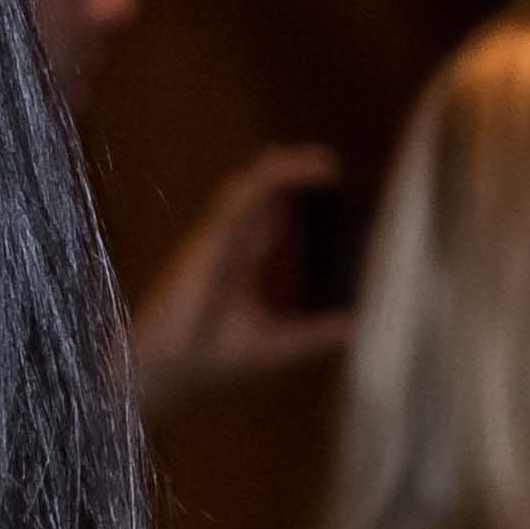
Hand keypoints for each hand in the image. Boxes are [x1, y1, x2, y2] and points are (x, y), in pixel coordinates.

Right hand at [128, 146, 357, 398]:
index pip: (274, 220)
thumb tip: (355, 325)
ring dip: (286, 167)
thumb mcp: (279, 342)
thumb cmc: (212, 352)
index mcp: (245, 262)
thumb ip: (315, 332)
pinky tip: (291, 171)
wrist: (174, 365)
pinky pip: (240, 197)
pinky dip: (268, 180)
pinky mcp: (211, 235)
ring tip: (323, 164)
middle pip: (266, 194)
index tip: (334, 191)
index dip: (300, 200)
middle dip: (296, 174)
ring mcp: (221, 235)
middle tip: (331, 169)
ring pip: (254, 185)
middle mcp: (234, 242)